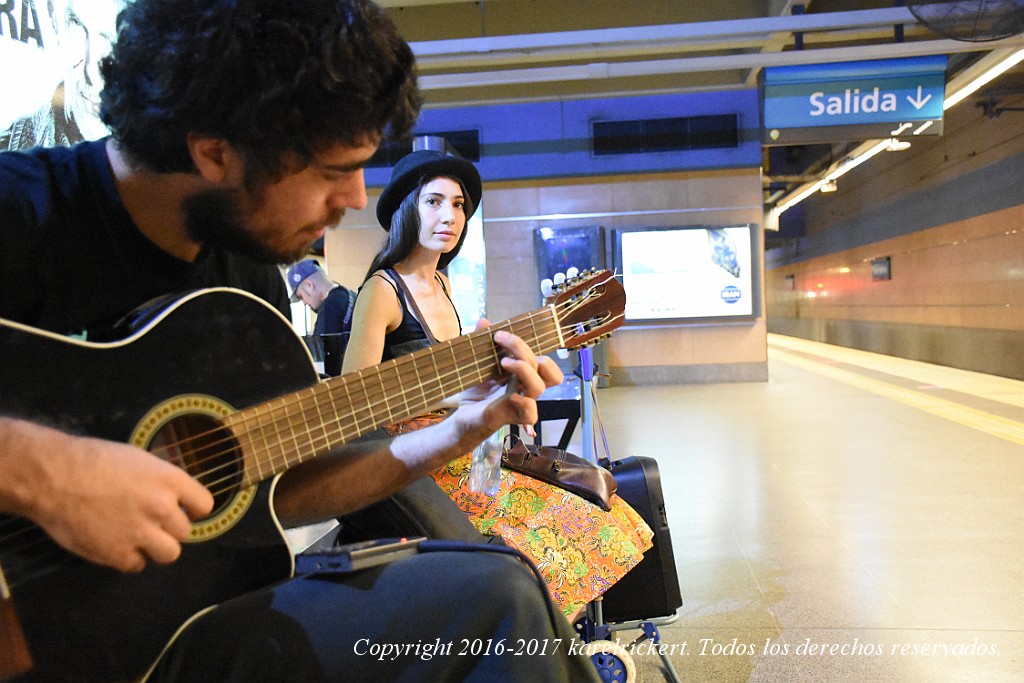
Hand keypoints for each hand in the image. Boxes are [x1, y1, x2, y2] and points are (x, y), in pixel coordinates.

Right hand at [11, 424, 213, 572]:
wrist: (53, 476)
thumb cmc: (93, 460)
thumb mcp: (139, 461)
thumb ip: (161, 482)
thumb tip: (175, 499)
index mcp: (170, 480)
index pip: (204, 505)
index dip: (192, 509)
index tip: (182, 510)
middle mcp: (162, 508)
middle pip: (185, 532)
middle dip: (168, 528)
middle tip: (146, 521)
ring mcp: (141, 533)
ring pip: (169, 553)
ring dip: (155, 547)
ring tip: (136, 536)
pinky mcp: (117, 554)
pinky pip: (137, 565)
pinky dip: (127, 558)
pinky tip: (114, 543)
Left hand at [449, 320, 562, 440]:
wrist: (463, 418)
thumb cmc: (476, 394)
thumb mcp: (478, 365)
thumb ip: (482, 343)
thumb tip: (483, 321)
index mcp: (524, 375)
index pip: (544, 361)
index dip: (527, 345)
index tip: (499, 335)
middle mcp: (527, 388)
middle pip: (547, 368)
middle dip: (523, 348)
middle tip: (500, 340)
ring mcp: (522, 402)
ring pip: (539, 386)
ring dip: (523, 368)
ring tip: (502, 362)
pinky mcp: (514, 417)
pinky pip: (531, 411)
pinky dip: (522, 399)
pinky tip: (506, 392)